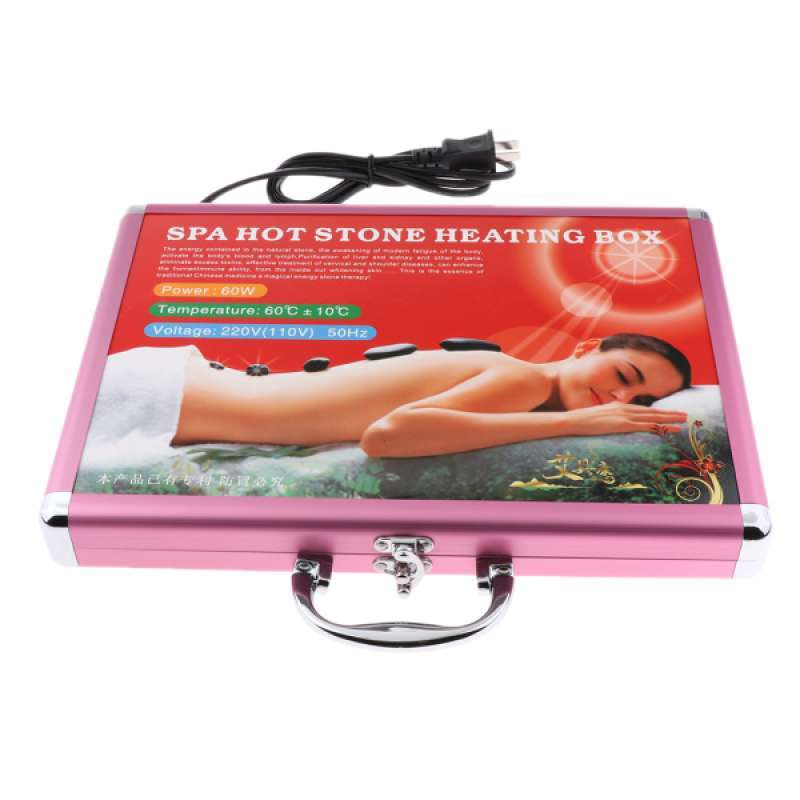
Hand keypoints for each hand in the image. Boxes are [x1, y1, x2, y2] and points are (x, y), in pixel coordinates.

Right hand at [568, 401, 687, 435]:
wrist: (572, 421)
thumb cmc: (582, 421)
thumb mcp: (599, 416)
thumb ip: (609, 418)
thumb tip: (614, 423)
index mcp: (619, 406)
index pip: (643, 409)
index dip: (658, 411)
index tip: (669, 413)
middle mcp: (624, 409)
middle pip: (652, 411)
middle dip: (669, 413)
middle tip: (684, 415)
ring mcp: (623, 416)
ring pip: (652, 417)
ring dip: (668, 419)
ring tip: (682, 421)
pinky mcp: (621, 425)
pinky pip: (643, 426)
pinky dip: (657, 427)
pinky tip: (666, 429)